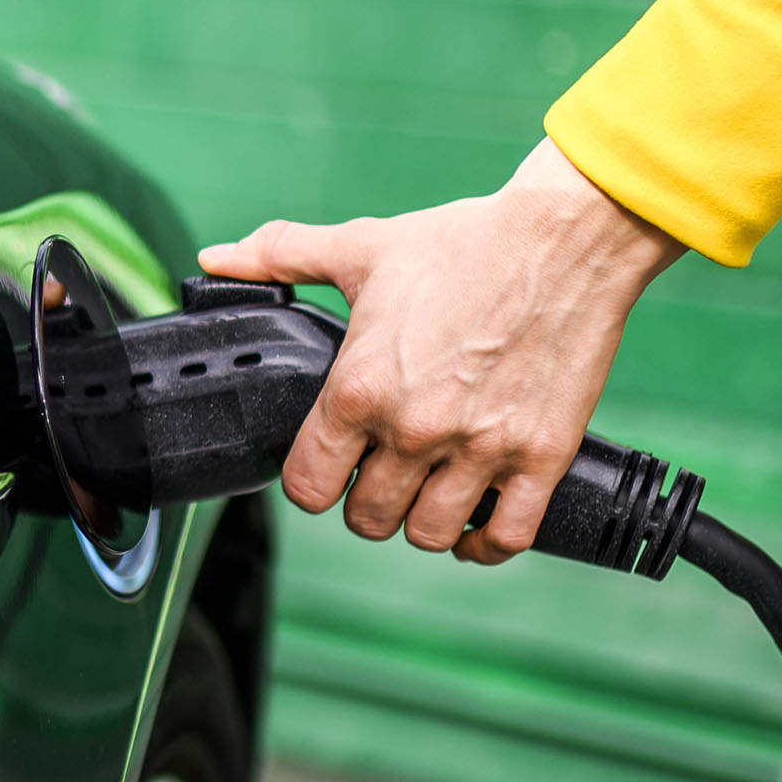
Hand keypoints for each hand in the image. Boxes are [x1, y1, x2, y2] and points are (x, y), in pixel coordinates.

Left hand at [197, 140, 682, 563]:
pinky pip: (505, 538)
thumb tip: (216, 258)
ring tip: (427, 491)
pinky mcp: (541, 456)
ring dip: (423, 521)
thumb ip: (280, 257)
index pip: (309, 486)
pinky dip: (486, 543)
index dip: (313, 480)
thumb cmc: (465, 242)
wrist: (565, 238)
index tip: (329, 463)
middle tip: (381, 474)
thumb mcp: (361, 248)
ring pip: (430, 534)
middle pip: (367, 519)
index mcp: (360, 387)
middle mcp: (415, 429)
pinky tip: (477, 523)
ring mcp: (481, 448)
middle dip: (366, 502)